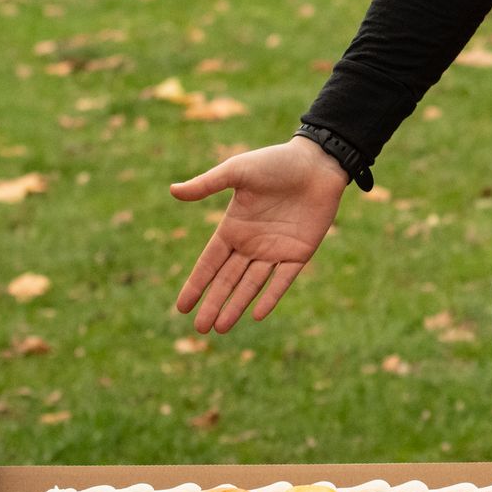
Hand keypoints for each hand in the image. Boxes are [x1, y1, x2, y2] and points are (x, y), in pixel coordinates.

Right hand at [171, 139, 348, 333]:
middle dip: (213, 304)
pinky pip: (283, 280)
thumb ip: (207, 184)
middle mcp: (252, 243)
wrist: (319, 162)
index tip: (181, 308)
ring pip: (251, 285)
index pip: (209, 262)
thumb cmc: (276, 162)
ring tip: (220, 328)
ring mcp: (275, 250)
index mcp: (234, 227)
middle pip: (227, 280)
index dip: (196, 284)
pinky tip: (256, 315)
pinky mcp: (300, 253)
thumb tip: (173, 191)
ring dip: (236, 306)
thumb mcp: (238, 171)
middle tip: (199, 329)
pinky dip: (270, 297)